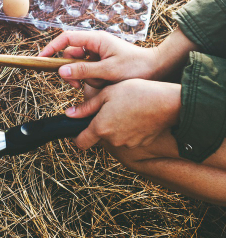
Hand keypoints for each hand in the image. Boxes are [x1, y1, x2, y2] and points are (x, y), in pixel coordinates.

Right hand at [39, 30, 161, 89]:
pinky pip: (87, 70)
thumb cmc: (137, 67)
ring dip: (83, 77)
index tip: (42, 59)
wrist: (158, 70)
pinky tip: (101, 84)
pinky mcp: (101, 62)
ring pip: (78, 65)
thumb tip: (61, 70)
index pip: (66, 38)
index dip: (52, 47)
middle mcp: (95, 44)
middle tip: (75, 84)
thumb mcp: (109, 70)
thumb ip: (84, 70)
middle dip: (70, 70)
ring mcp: (98, 53)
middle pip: (69, 54)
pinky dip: (90, 79)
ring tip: (97, 84)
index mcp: (96, 39)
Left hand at [66, 79, 180, 149]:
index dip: (77, 137)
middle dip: (101, 125)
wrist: (168, 102)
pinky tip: (137, 115)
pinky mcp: (142, 143)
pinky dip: (130, 129)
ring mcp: (129, 143)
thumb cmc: (136, 93)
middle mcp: (114, 140)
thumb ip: (86, 107)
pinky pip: (130, 137)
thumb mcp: (107, 94)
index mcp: (101, 128)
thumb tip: (70, 114)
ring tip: (126, 109)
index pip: (81, 143)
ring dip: (116, 127)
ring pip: (115, 137)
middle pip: (100, 136)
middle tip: (110, 108)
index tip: (78, 130)